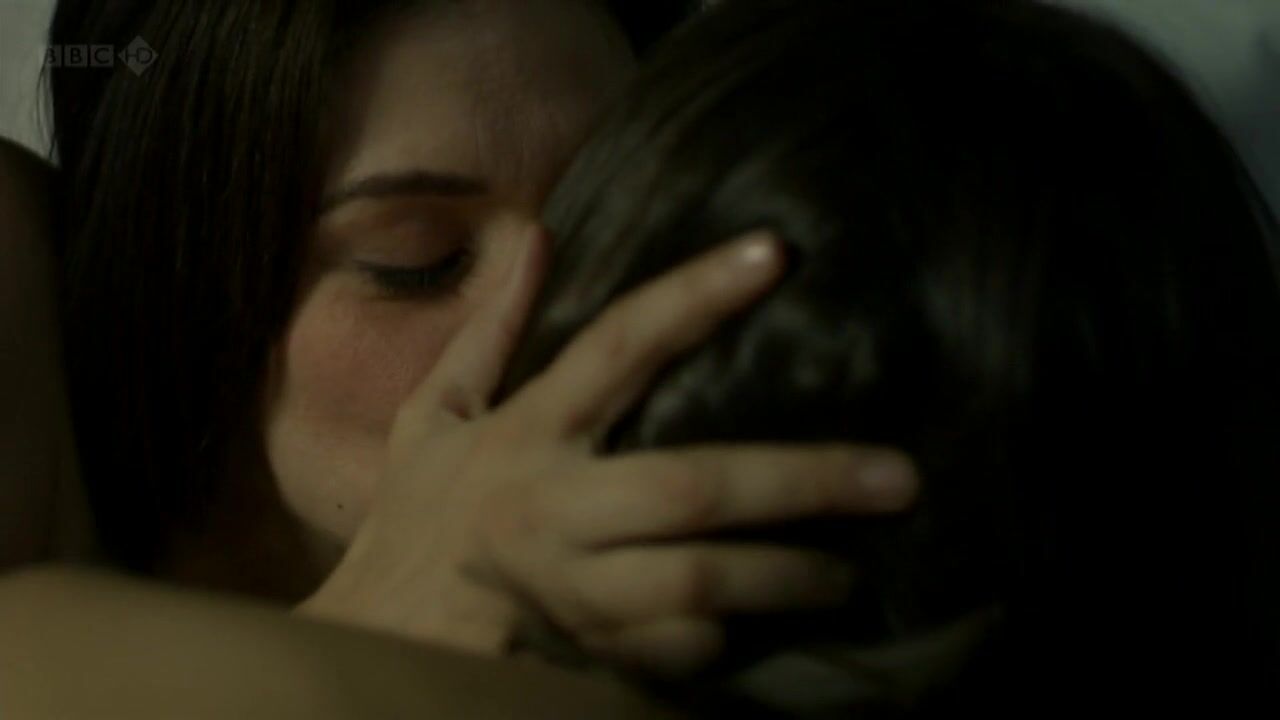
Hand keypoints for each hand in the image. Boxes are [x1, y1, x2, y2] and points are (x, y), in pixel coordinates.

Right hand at [299, 226, 919, 677]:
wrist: (371, 635)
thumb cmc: (414, 516)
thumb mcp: (435, 415)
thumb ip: (489, 329)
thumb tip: (536, 236)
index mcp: (523, 434)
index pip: (617, 345)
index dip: (695, 296)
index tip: (775, 256)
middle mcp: (549, 507)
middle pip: (692, 486)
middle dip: (802, 481)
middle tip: (896, 478)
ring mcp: (567, 588)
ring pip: (698, 582)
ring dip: (786, 575)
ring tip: (852, 572)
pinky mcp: (580, 652)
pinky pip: (673, 648)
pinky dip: (721, 637)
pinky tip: (761, 624)